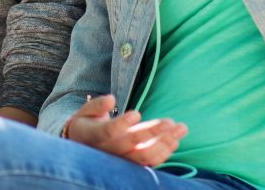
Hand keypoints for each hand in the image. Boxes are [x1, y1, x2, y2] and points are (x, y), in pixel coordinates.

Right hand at [63, 94, 186, 166]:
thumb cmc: (87, 123)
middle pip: (132, 143)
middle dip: (152, 132)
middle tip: (170, 121)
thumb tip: (112, 99)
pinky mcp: (131, 164)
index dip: (122, 124)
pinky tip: (176, 141)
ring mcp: (121, 159)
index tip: (136, 113)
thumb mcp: (86, 111)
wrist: (83, 146)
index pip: (109, 131)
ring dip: (164, 143)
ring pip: (144, 155)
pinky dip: (163, 153)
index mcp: (94, 135)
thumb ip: (97, 105)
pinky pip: (149, 162)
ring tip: (180, 129)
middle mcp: (109, 151)